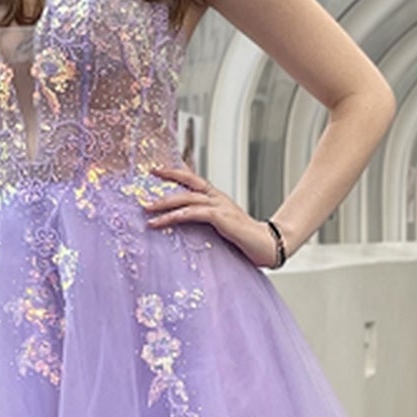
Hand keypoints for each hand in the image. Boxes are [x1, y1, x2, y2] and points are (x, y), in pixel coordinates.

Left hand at [140, 165, 282, 268]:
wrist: (268, 246)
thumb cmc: (245, 240)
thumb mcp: (221, 228)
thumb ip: (205, 223)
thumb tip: (186, 227)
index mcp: (217, 198)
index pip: (194, 179)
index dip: (176, 172)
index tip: (157, 170)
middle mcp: (218, 198)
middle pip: (188, 182)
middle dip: (167, 178)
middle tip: (148, 177)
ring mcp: (220, 206)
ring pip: (188, 198)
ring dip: (165, 203)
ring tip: (147, 209)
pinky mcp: (222, 218)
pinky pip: (195, 213)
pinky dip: (177, 216)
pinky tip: (163, 221)